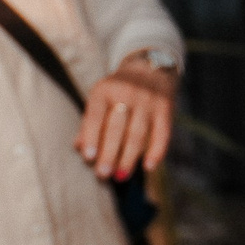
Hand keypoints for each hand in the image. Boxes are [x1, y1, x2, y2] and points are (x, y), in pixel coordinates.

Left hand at [76, 60, 174, 180]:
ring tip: (120, 176)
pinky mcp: (166, 107)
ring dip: (128, 158)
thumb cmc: (117, 92)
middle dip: (109, 153)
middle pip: (117, 128)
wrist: (149, 68)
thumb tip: (78, 147)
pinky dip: (156, 151)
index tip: (88, 158)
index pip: (96, 115)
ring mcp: (148, 100)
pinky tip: (148, 167)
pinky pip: (162, 133)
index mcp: (104, 90)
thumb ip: (89, 122)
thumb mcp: (100, 99)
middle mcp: (127, 92)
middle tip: (102, 174)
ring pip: (137, 133)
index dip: (92, 137)